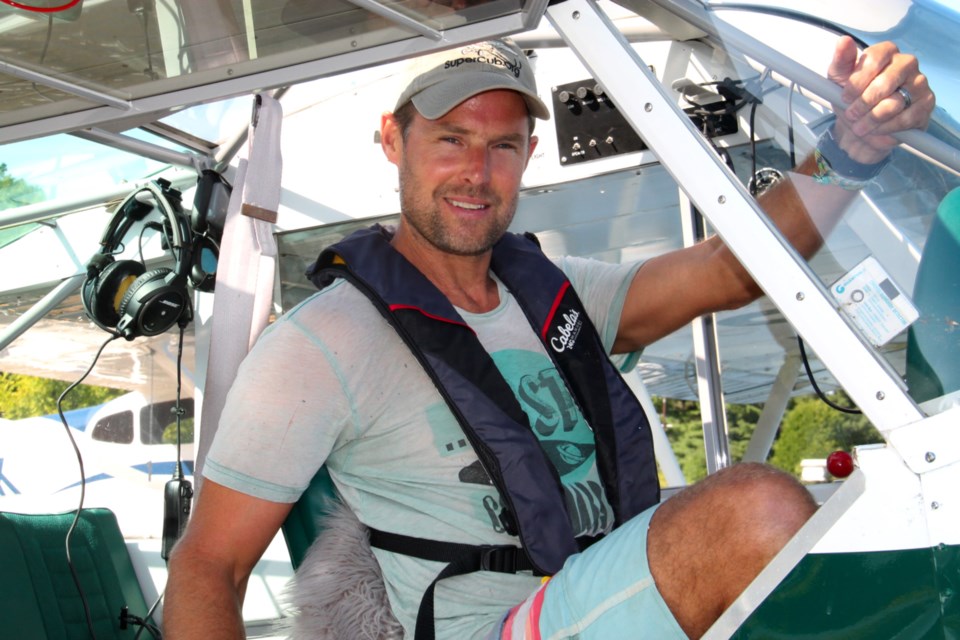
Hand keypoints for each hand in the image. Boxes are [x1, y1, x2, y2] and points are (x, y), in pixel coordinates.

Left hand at [827, 36, 934, 163]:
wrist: (863, 127)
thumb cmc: (853, 98)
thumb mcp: (839, 79)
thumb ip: (841, 60)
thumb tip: (844, 40)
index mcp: (886, 52)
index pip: (875, 59)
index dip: (857, 81)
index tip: (845, 97)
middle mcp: (907, 63)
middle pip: (885, 82)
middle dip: (863, 104)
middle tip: (852, 115)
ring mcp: (919, 82)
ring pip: (894, 103)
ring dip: (871, 119)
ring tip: (861, 126)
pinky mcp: (926, 103)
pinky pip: (905, 118)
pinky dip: (886, 128)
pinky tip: (878, 129)